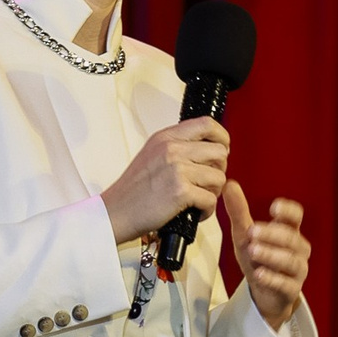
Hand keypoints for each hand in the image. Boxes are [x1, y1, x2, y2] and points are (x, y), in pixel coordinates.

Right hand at [100, 116, 229, 245]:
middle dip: (220, 170)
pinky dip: (207, 211)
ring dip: (213, 193)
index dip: (222, 137)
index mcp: (166, 137)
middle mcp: (172, 149)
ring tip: (200, 199)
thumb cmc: (132, 191)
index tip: (222, 149)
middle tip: (209, 182)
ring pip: (219, 178)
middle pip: (219, 152)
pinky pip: (211, 200)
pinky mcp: (180, 192)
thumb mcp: (151, 155)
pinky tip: (195, 213)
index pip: (207, 124)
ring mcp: (177, 169)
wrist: (115, 212)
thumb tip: (205, 148)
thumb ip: (176, 147)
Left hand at [222, 183, 309, 330]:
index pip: (296, 217)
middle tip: (252, 231)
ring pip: (290, 261)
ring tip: (253, 250)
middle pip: (291, 238)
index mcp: (289, 232)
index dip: (288, 211)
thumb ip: (239, 211)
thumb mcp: (244, 235)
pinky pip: (285, 284)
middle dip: (272, 234)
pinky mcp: (291, 290)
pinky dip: (272, 278)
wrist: (264, 294)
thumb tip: (229, 185)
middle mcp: (297, 250)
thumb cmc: (259, 260)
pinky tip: (259, 274)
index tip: (274, 207)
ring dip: (271, 254)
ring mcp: (296, 270)